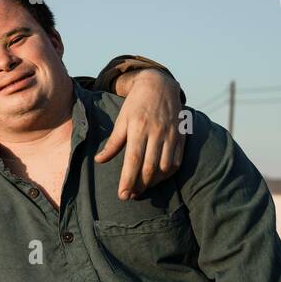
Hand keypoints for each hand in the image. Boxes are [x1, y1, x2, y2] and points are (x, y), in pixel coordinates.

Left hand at [95, 69, 184, 198]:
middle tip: (130, 195)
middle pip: (149, 167)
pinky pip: (176, 162)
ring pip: (164, 167)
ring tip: (142, 188)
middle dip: (139, 186)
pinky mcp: (181, 137)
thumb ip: (113, 143)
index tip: (122, 194)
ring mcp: (170, 135)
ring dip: (153, 182)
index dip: (128, 180)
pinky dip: (167, 174)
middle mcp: (156, 132)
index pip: (133, 160)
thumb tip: (99, 161)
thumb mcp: (121, 120)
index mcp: (138, 128)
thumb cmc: (136, 105)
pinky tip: (157, 179)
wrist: (159, 86)